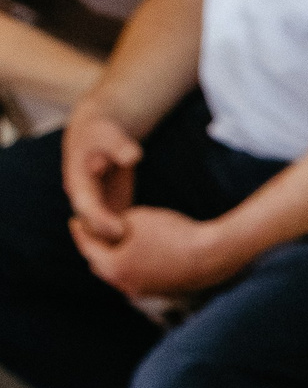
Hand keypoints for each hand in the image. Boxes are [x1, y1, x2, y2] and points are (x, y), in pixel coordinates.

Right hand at [60, 96, 142, 239]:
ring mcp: (95, 204)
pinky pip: (115, 228)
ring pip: (103, 231)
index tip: (121, 230)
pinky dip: (129, 238)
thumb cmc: (103, 133)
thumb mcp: (110, 135)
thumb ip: (120, 146)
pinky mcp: (109, 208)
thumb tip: (133, 155)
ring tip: (146, 255)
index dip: (101, 220)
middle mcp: (83, 197)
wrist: (99, 135)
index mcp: (78, 181)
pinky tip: (150, 247)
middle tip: (136, 251)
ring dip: (120, 244)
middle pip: (93, 225)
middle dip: (111, 240)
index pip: (86, 206)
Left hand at [70, 206, 247, 302]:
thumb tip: (108, 228)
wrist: (213, 254)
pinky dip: (136, 265)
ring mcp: (145, 291)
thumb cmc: (173, 233)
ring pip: (122, 273)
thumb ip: (113, 223)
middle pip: (101, 265)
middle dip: (96, 248)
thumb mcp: (136, 217)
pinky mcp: (164, 292)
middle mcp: (125, 285)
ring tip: (118, 243)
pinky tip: (143, 253)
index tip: (76, 220)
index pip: (86, 246)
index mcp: (113, 267)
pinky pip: (141, 277)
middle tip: (93, 234)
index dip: (80, 231)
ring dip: (117, 259)